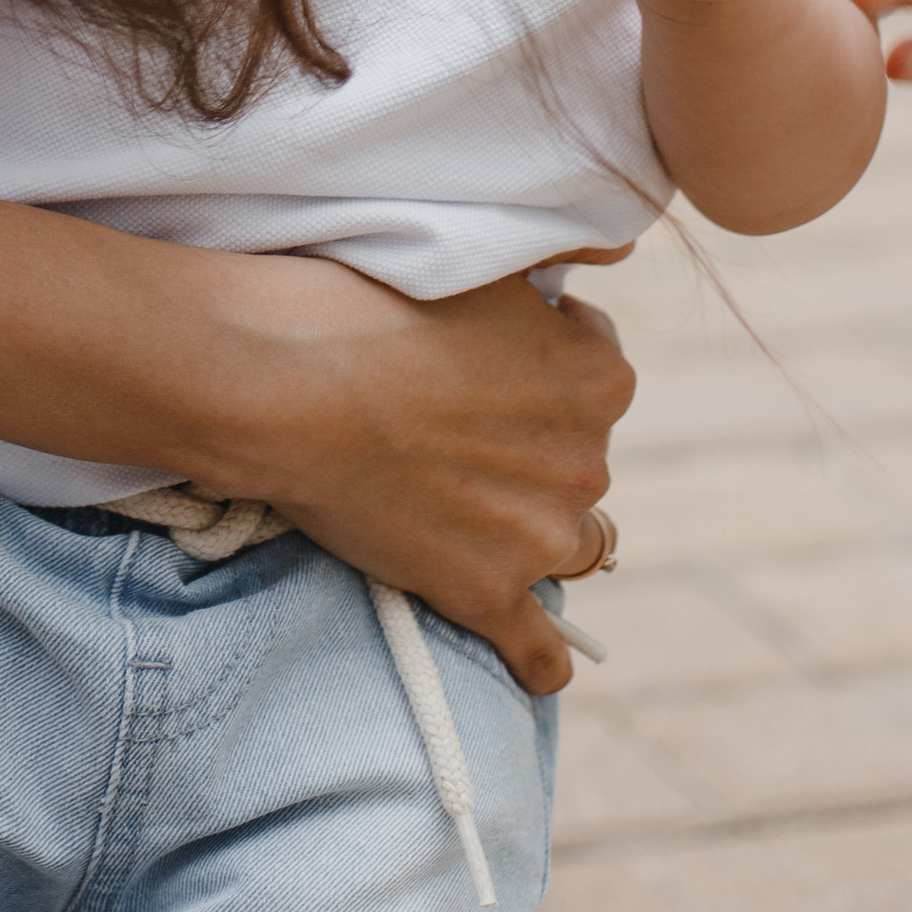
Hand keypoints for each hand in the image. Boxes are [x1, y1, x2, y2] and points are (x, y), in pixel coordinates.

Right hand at [191, 263, 631, 695]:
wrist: (290, 384)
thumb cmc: (375, 304)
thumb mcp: (488, 261)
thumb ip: (565, 256)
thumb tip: (620, 247)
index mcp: (600, 377)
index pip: (596, 372)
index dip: (539, 364)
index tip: (487, 363)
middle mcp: (588, 462)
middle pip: (579, 461)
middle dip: (535, 448)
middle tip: (458, 428)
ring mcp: (538, 536)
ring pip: (568, 544)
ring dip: (535, 532)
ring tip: (478, 514)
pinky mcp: (485, 593)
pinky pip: (538, 647)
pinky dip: (542, 657)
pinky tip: (546, 664)